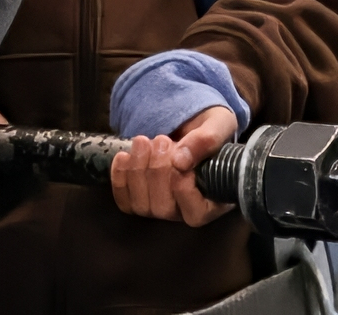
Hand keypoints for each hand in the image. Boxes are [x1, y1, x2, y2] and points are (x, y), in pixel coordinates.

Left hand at [110, 105, 238, 224]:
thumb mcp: (217, 125)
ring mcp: (161, 206)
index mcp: (213, 200)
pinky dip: (120, 177)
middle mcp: (186, 210)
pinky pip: (124, 200)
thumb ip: (206, 140)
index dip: (183, 189)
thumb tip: (180, 162)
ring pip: (141, 205)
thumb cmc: (210, 128)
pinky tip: (123, 156)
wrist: (188, 124)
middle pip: (164, 208)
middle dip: (158, 171)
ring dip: (138, 170)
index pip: (195, 214)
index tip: (180, 159)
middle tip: (162, 140)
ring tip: (143, 142)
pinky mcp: (140, 198)